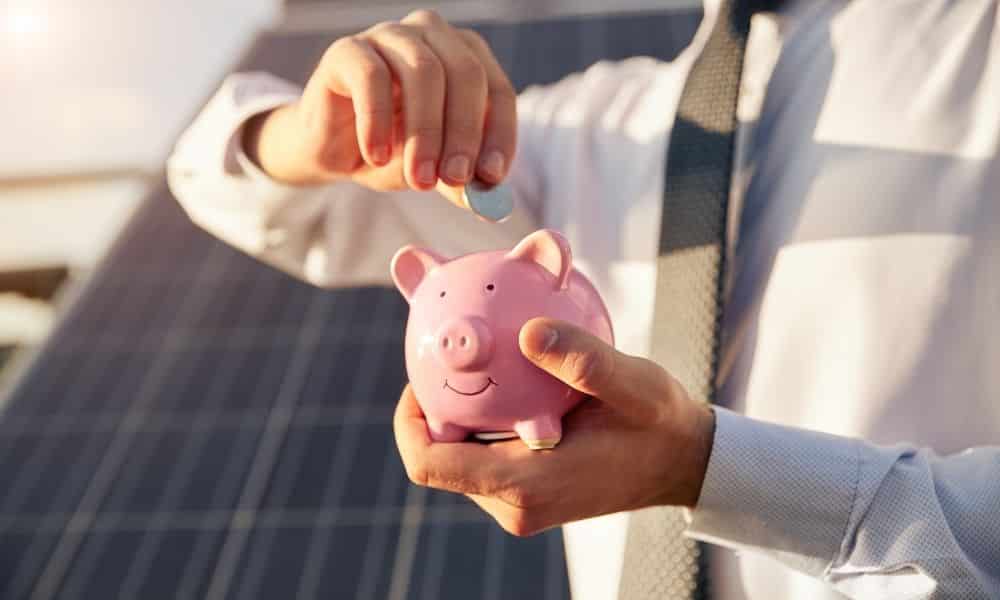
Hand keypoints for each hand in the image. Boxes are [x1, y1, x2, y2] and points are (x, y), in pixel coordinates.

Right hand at [243, 9, 516, 206]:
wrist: (331, 150)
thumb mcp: (432, 172)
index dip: (500, 134)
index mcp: (465, 58)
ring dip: (425, 132)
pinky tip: (376, 156)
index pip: (497, 90)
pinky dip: (377, 122)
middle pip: (465, 74)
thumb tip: (488, 202)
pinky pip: (371, 77)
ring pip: (423, 72)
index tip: (492, 176)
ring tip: (419, 179)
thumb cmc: (390, 152)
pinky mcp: (347, 50)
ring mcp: (389, 36)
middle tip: (456, 178)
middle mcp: (432, 36)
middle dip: (464, 132)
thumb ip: (459, 181)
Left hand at [393, 318, 715, 535]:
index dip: (408, 420)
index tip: (423, 376)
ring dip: (461, 417)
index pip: (430, 463)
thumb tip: (530, 331)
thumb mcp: (633, 384)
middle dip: (435, 410)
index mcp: (526, 483)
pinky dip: (484, 427)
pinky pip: (483, 461)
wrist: (684, 463)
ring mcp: (520, 506)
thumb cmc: (659, 424)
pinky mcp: (529, 498)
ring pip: (459, 459)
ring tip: (484, 370)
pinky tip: (509, 389)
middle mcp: (515, 504)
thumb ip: (584, 361)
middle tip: (458, 359)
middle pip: (439, 459)